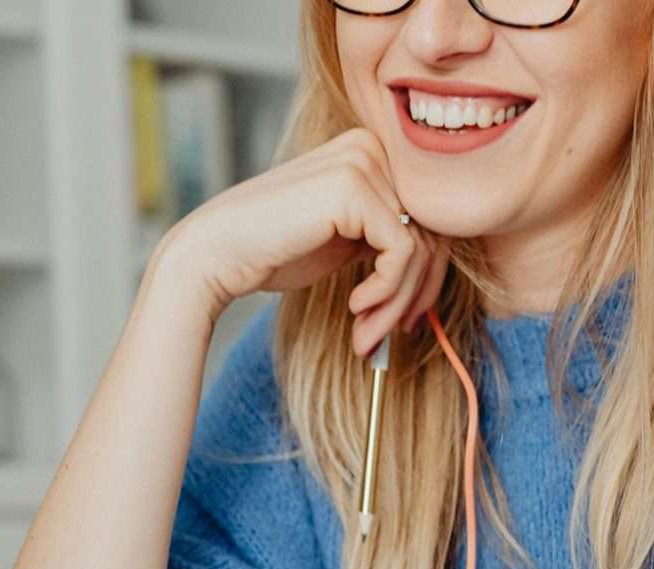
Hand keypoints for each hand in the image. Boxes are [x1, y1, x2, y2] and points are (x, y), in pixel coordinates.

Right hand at [146, 128, 449, 356]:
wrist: (214, 253)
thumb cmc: (272, 250)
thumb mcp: (345, 239)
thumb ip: (386, 238)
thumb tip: (439, 266)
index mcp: (370, 151)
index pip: (427, 217)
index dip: (423, 276)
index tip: (402, 319)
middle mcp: (371, 147)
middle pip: (432, 230)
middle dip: (414, 295)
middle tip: (386, 338)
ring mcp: (363, 162)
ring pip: (421, 247)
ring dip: (397, 303)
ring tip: (367, 335)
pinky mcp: (355, 190)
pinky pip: (402, 252)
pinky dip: (386, 291)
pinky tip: (355, 308)